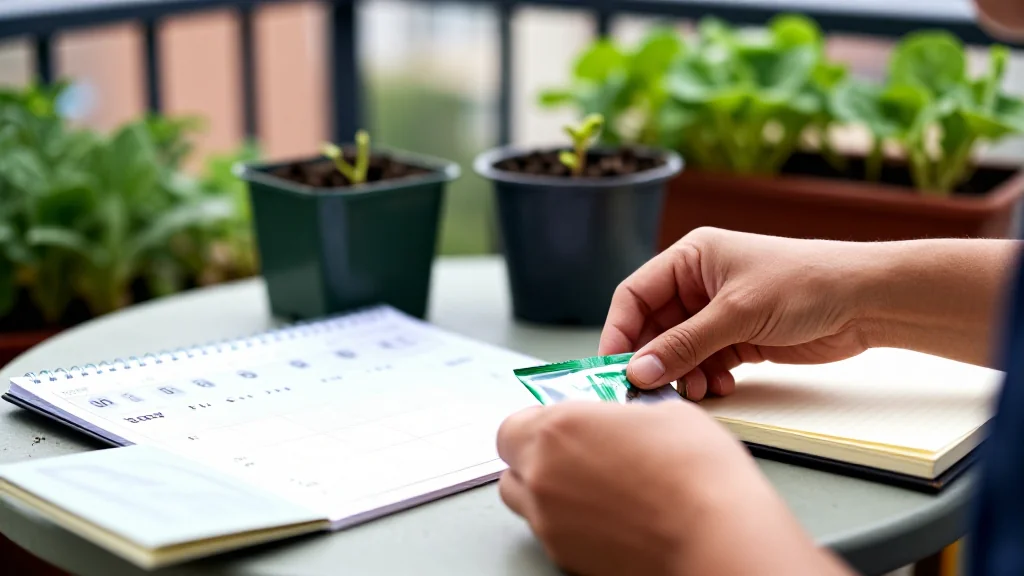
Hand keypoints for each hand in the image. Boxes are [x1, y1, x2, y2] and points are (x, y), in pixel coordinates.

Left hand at [496, 401, 851, 575]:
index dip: (538, 422)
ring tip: (595, 484)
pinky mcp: (568, 558)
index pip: (514, 424)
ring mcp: (551, 524)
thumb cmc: (697, 476)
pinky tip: (609, 514)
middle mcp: (543, 478)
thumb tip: (622, 419)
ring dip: (549, 488)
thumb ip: (623, 412)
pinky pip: (553, 532)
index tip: (565, 421)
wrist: (716, 538)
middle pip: (513, 465)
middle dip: (538, 456)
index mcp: (557, 431)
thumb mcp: (665, 412)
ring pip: (528, 502)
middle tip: (579, 451)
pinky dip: (570, 521)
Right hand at [600, 227, 871, 399]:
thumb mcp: (736, 313)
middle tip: (650, 390)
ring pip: (679, 350)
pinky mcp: (739, 336)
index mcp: (691, 257)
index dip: (620, 331)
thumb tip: (639, 371)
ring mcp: (718, 311)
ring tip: (696, 390)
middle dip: (655, 359)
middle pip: (655, 327)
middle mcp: (699, 283)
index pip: (635, 295)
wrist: (866, 300)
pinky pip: (706, 362)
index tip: (614, 366)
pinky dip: (707, 377)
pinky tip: (722, 386)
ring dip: (683, 373)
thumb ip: (684, 344)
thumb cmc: (805, 283)